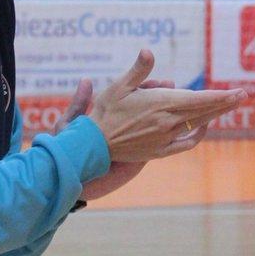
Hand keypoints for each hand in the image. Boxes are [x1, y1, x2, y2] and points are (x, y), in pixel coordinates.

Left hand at [53, 78, 180, 199]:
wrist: (77, 175)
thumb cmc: (72, 148)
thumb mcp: (70, 124)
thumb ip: (78, 104)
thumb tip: (86, 80)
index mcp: (112, 113)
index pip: (134, 94)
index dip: (145, 86)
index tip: (153, 80)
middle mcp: (129, 123)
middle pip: (152, 104)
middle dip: (163, 95)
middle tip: (169, 84)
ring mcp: (140, 138)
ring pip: (161, 120)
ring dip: (172, 110)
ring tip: (178, 100)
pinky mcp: (148, 153)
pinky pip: (168, 142)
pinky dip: (178, 134)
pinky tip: (185, 126)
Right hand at [88, 49, 242, 161]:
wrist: (93, 144)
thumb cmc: (105, 111)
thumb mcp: (119, 85)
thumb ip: (138, 69)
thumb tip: (149, 50)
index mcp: (160, 104)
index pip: (199, 99)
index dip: (221, 96)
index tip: (238, 92)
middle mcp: (167, 122)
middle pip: (204, 112)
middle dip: (225, 103)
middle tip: (242, 95)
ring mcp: (165, 138)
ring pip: (197, 125)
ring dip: (214, 115)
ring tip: (227, 107)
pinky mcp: (160, 151)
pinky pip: (186, 143)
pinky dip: (198, 135)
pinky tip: (204, 127)